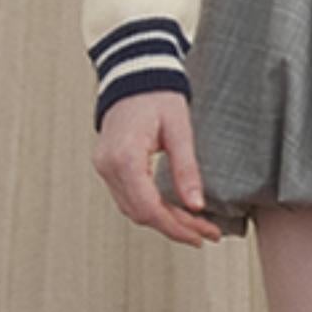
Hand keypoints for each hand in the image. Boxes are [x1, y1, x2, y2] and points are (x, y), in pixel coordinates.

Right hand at [92, 88, 224, 244]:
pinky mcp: (108, 167)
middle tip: (207, 233)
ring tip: (196, 225)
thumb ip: (186, 169)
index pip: (149, 207)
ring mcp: (105, 168)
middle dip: (176, 227)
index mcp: (124, 157)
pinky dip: (153, 208)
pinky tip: (176, 211)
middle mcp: (108, 166)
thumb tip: (196, 205)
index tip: (201, 236)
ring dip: (165, 221)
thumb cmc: (157, 95)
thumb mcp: (179, 130)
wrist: (134, 75)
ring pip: (134, 210)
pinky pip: (130, 197)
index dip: (176, 227)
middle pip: (142, 213)